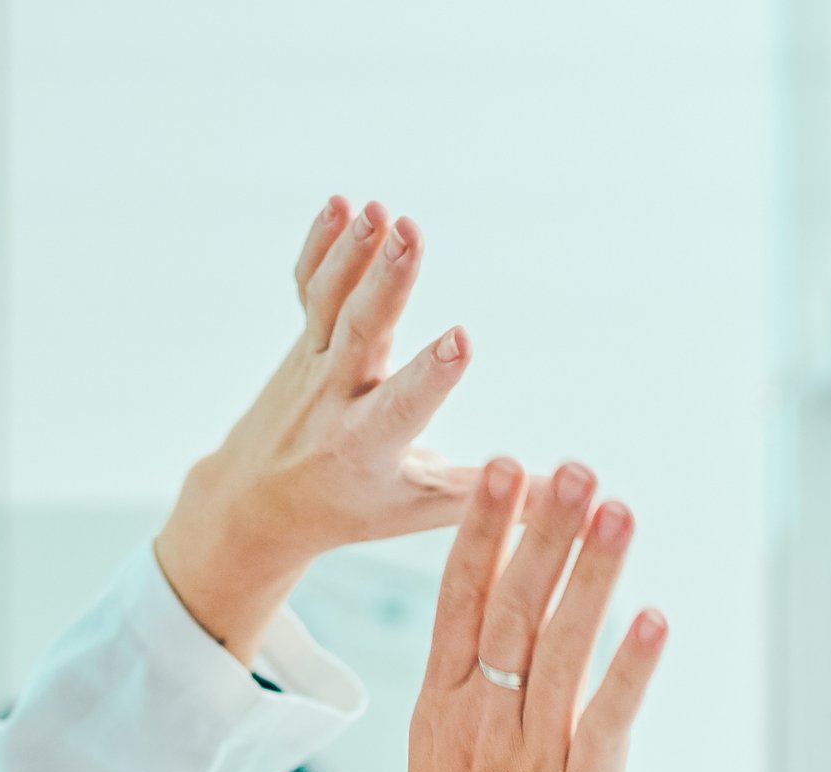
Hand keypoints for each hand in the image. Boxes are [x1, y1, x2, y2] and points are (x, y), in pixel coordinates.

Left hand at [152, 195, 475, 660]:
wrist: (259, 501)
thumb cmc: (354, 505)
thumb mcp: (420, 508)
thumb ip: (488, 492)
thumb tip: (572, 492)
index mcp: (370, 446)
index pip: (405, 405)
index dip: (434, 374)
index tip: (461, 339)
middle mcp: (336, 398)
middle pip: (361, 332)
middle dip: (387, 283)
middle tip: (409, 234)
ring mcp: (314, 363)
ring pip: (331, 302)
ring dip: (354, 252)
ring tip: (379, 209)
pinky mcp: (305, 337)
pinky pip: (308, 287)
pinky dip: (321, 246)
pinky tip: (342, 204)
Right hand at [325, 458, 666, 771]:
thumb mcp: (442, 755)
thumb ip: (475, 685)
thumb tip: (514, 608)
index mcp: (440, 709)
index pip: (460, 599)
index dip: (483, 531)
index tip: (502, 468)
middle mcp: (484, 723)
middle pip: (514, 607)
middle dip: (543, 531)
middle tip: (569, 467)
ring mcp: (533, 757)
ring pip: (563, 647)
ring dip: (592, 573)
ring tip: (616, 509)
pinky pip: (609, 717)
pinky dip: (631, 665)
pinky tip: (653, 616)